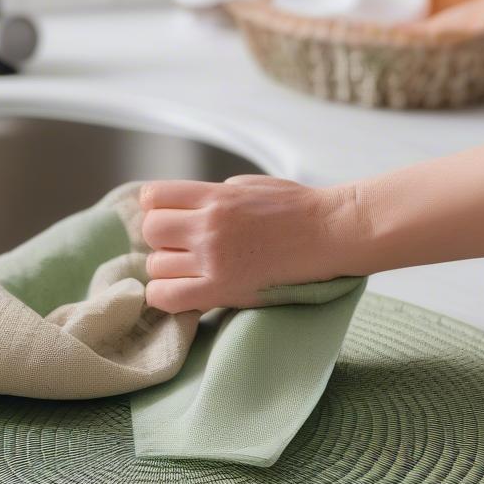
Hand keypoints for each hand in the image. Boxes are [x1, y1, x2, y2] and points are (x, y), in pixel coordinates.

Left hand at [139, 176, 360, 312]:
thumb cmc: (298, 208)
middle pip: (151, 231)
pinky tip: (183, 291)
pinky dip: (165, 295)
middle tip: (183, 246)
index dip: (156, 207)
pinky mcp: (223, 290)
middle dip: (162, 238)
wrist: (332, 234)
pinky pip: (167, 297)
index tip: (171, 216)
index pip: (153, 196)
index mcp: (215, 196)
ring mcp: (214, 260)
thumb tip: (184, 210)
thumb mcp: (249, 186)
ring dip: (168, 268)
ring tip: (192, 270)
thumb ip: (213, 196)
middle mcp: (209, 226)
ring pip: (156, 265)